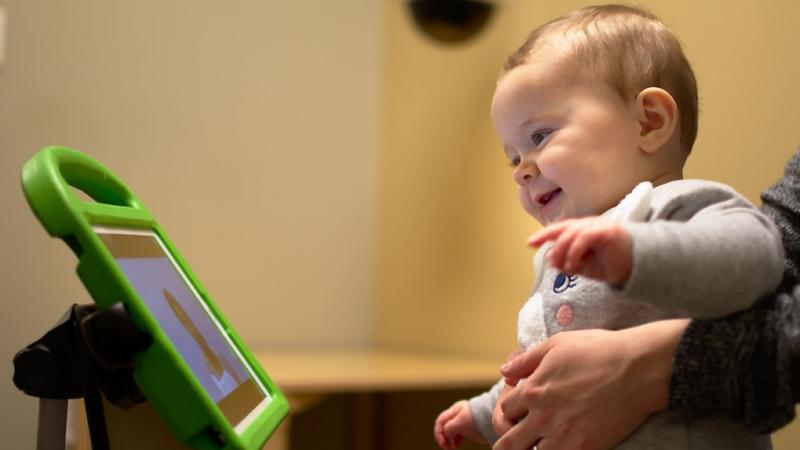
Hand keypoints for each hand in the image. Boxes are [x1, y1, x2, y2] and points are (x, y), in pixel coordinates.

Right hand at [434, 400, 485, 448]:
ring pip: (450, 432)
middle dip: (442, 437)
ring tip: (452, 448)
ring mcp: (462, 423)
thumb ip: (450, 427)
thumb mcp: (461, 422)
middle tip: (446, 447)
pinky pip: (457, 436)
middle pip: (443, 427)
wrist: (495, 421)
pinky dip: (455, 442)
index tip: (443, 443)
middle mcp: (457, 415)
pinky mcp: (468, 430)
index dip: (439, 432)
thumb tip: (445, 435)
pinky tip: (457, 447)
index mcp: (455, 410)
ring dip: (448, 441)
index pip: (440, 421)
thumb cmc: (478, 419)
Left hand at [493, 319, 688, 449]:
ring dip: (535, 448)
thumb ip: (526, 360)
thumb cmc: (598, 350)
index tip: (522, 408)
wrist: (639, 368)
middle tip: (521, 438)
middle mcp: (543, 417)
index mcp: (532, 391)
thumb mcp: (556, 345)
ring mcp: (564, 436)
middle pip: (508, 443)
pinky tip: (566, 444)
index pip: (504, 410)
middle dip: (511, 440)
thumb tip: (505, 372)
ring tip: (543, 441)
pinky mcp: (586, 449)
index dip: (511, 409)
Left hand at [528, 217, 632, 285]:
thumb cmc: (612, 264)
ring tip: (566, 268)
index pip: (559, 229)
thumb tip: (550, 259)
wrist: (638, 266)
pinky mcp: (606, 231)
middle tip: (540, 251)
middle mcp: (588, 225)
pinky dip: (575, 252)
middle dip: (547, 238)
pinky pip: (584, 238)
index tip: (529, 243)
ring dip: (563, 252)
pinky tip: (573, 265)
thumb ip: (568, 263)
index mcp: (582, 231)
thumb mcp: (585, 267)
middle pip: (562, 229)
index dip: (544, 235)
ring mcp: (598, 226)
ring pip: (571, 234)